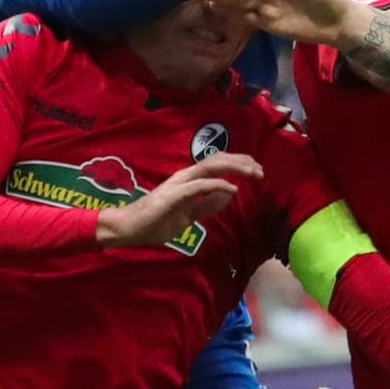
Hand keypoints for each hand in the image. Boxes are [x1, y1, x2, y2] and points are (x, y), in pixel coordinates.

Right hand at [97, 153, 262, 247]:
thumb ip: (208, 205)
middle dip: (242, 161)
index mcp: (190, 179)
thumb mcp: (189, 215)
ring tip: (253, 173)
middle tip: (261, 170)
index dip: (239, 163)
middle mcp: (186, 175)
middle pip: (218, 159)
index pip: (218, 163)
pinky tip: (232, 188)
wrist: (128, 229)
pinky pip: (199, 186)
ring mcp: (179, 183)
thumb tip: (231, 192)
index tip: (258, 171)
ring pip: (211, 166)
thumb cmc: (156, 222)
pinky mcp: (173, 195)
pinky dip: (217, 184)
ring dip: (235, 168)